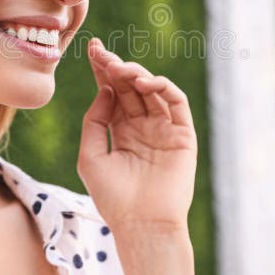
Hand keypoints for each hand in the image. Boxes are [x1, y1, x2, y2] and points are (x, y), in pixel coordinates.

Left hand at [77, 37, 197, 230]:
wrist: (141, 224)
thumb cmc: (113, 197)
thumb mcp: (91, 155)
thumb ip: (94, 121)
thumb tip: (105, 90)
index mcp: (122, 131)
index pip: (113, 93)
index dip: (103, 71)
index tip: (93, 49)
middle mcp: (143, 126)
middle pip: (130, 87)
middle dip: (116, 67)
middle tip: (102, 53)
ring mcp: (164, 129)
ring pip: (152, 91)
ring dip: (136, 74)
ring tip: (119, 69)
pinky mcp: (183, 135)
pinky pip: (177, 102)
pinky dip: (163, 87)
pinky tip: (144, 82)